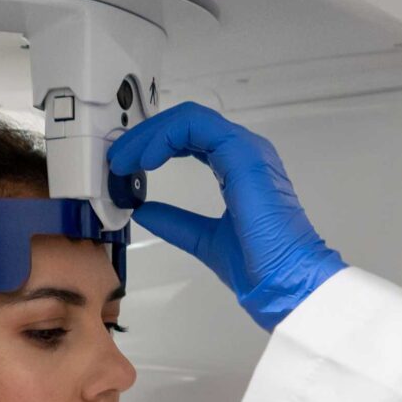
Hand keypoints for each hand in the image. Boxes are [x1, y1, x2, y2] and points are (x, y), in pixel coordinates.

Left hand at [105, 103, 347, 329]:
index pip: (191, 140)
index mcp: (238, 169)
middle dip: (146, 136)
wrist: (284, 281)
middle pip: (186, 125)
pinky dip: (164, 137)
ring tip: (124, 158)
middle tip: (118, 158)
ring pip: (189, 120)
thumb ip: (176, 222)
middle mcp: (244, 153)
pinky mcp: (242, 155)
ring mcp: (245, 150)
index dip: (155, 145)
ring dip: (150, 134)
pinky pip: (196, 128)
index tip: (126, 165)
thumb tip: (146, 210)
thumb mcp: (204, 238)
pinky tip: (145, 159)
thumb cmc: (261, 265)